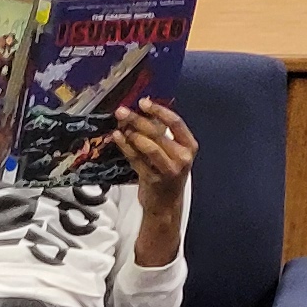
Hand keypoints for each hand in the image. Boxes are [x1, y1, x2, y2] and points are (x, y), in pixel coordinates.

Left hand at [115, 98, 195, 246]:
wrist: (165, 204)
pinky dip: (125, 147)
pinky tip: (117, 137)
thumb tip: (142, 112)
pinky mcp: (153, 178)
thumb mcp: (171, 152)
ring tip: (120, 124)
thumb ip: (161, 134)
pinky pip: (136, 159)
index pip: (176, 123)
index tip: (143, 102)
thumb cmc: (167, 174)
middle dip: (138, 120)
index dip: (159, 110)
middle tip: (122, 111)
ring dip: (132, 133)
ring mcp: (168, 169)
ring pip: (148, 146)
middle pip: (159, 133)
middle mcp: (182, 157)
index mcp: (189, 146)